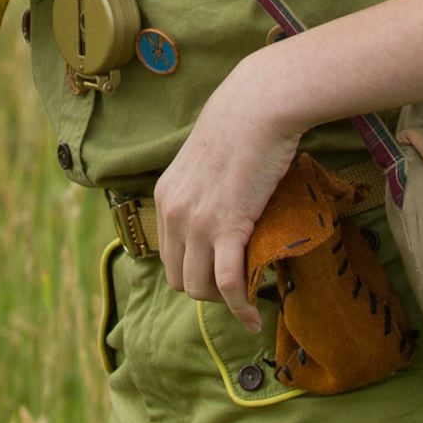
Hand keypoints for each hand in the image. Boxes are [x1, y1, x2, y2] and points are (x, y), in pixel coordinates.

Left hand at [149, 52, 299, 330]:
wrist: (257, 105)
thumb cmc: (241, 127)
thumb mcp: (205, 162)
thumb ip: (203, 192)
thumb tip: (222, 213)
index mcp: (165, 197)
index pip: (168, 256)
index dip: (194, 272)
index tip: (218, 274)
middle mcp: (173, 213)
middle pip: (179, 279)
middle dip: (206, 291)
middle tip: (235, 286)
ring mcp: (196, 222)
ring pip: (199, 288)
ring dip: (222, 301)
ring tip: (245, 298)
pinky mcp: (226, 226)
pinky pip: (227, 284)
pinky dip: (239, 307)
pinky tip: (253, 317)